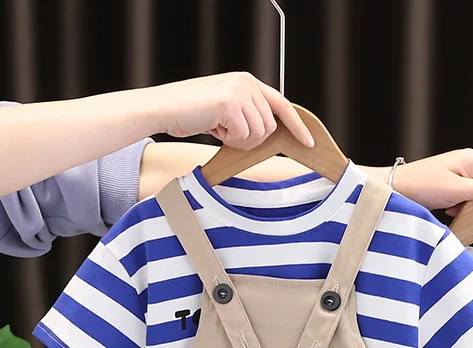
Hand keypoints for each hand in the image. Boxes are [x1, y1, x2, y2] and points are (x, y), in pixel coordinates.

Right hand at [145, 72, 314, 149]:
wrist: (164, 108)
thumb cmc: (191, 112)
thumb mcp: (226, 109)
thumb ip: (249, 114)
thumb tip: (268, 132)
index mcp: (247, 81)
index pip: (282, 105)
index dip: (297, 125)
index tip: (308, 142)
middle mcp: (246, 83)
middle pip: (270, 127)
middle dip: (252, 138)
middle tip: (228, 133)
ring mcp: (239, 92)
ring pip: (259, 134)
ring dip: (239, 140)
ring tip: (219, 128)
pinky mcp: (230, 103)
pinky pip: (243, 136)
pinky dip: (228, 140)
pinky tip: (213, 127)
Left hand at [375, 149, 472, 214]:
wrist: (395, 191)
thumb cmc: (420, 183)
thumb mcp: (458, 190)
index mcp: (470, 159)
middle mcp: (464, 166)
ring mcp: (455, 177)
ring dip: (470, 205)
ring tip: (459, 208)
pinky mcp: (447, 189)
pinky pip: (462, 200)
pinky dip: (460, 208)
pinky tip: (451, 210)